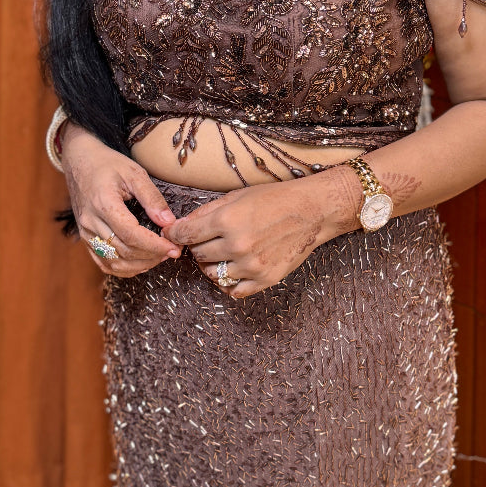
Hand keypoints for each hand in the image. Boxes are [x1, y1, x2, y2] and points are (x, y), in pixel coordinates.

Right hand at [62, 124, 182, 275]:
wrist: (80, 160)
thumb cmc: (108, 163)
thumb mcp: (134, 173)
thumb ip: (152, 198)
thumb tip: (169, 222)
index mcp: (104, 203)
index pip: (132, 235)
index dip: (155, 246)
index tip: (175, 248)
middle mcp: (91, 222)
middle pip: (124, 251)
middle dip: (152, 255)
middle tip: (173, 251)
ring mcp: (85, 232)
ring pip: (113, 262)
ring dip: (140, 265)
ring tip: (160, 257)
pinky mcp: (84, 238)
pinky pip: (103, 262)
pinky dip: (123, 268)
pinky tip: (141, 262)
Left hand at [163, 167, 361, 297]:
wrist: (312, 211)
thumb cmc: (275, 199)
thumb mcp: (237, 196)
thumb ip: (206, 212)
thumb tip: (179, 226)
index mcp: (227, 220)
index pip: (186, 235)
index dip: (175, 234)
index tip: (173, 234)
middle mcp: (237, 245)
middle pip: (198, 255)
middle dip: (198, 246)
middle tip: (207, 239)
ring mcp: (251, 265)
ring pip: (213, 274)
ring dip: (211, 265)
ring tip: (222, 253)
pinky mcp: (265, 279)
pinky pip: (234, 290)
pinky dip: (229, 282)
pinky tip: (234, 268)